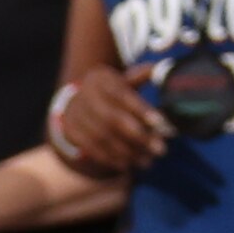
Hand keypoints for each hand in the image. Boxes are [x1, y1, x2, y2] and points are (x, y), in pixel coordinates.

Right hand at [49, 61, 166, 177]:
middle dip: (139, 136)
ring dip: (128, 152)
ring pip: (103, 137)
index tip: (162, 124)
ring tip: (148, 161)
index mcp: (100, 79)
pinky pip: (92, 149)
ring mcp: (76, 115)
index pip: (122, 95)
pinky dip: (112, 158)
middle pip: (112, 119)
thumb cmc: (110, 92)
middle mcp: (84, 95)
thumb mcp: (121, 81)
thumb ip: (138, 78)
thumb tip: (156, 68)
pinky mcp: (72, 133)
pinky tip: (129, 164)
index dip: (142, 110)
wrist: (76, 103)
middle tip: (161, 150)